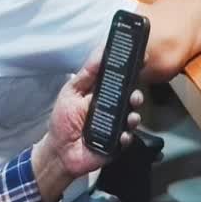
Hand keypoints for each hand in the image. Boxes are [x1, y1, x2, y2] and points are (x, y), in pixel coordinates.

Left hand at [33, 55, 144, 184]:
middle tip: (134, 95)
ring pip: (133, 116)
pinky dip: (125, 136)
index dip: (133, 67)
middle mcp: (114, 107)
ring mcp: (118, 125)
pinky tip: (120, 135)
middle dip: (136, 94)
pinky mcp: (118, 142)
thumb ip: (87, 73)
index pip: (122, 77)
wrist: (59, 152)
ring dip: (133, 115)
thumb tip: (102, 49)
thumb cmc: (63, 120)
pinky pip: (127, 138)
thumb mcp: (71, 91)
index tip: (141, 58)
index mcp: (103, 92)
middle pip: (132, 96)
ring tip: (129, 116)